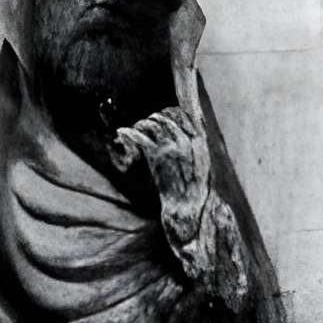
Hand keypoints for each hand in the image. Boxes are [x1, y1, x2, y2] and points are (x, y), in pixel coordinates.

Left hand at [111, 106, 211, 252]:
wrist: (189, 208)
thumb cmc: (193, 189)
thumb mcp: (201, 163)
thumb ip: (194, 146)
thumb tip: (186, 132)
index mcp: (198, 140)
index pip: (180, 114)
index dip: (167, 113)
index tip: (159, 118)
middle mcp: (186, 140)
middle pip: (166, 115)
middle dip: (153, 118)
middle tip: (144, 126)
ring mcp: (171, 148)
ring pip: (152, 123)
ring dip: (141, 125)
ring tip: (135, 131)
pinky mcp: (157, 157)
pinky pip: (140, 137)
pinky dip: (128, 133)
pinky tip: (121, 133)